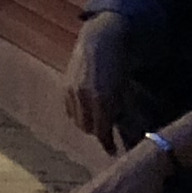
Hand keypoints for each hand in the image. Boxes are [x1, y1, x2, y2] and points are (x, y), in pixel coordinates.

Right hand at [61, 13, 127, 142]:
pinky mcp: (64, 86)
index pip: (101, 130)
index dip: (107, 143)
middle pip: (87, 128)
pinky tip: (87, 107)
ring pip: (76, 120)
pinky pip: (69, 109)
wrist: (100, 40)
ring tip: (98, 118)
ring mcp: (71, 91)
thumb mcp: (125, 90)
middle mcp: (83, 97)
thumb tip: (127, 132)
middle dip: (97, 132)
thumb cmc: (119, 64)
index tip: (113, 152)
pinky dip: (78, 112)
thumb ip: (122, 111)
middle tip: (108, 132)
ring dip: (87, 122)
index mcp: (102, 99)